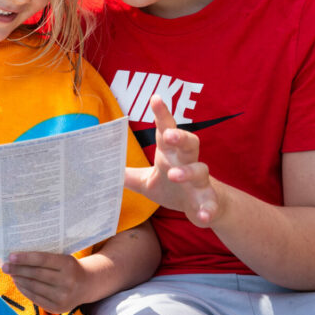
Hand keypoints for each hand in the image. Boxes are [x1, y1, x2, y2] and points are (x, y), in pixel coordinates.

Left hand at [3, 251, 87, 312]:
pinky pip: (36, 298)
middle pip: (36, 274)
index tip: (10, 256)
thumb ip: (45, 258)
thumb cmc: (69, 267)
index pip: (42, 260)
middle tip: (5, 266)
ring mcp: (63, 297)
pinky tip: (18, 283)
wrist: (87, 285)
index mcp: (68, 264)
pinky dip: (25, 290)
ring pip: (34, 287)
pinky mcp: (58, 308)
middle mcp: (67, 282)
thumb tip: (17, 259)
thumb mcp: (63, 258)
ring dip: (19, 280)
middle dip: (18, 270)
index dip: (25, 258)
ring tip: (11, 274)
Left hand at [124, 96, 220, 226]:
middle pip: (189, 142)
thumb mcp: (147, 181)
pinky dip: (208, 209)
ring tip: (174, 175)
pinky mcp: (209, 201)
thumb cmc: (173, 187)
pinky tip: (203, 216)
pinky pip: (211, 203)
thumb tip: (103, 169)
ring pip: (200, 170)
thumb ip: (128, 175)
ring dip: (188, 172)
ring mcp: (200, 182)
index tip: (155, 98)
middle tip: (169, 135)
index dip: (162, 114)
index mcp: (171, 154)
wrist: (203, 208)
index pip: (167, 130)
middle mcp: (188, 162)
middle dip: (180, 137)